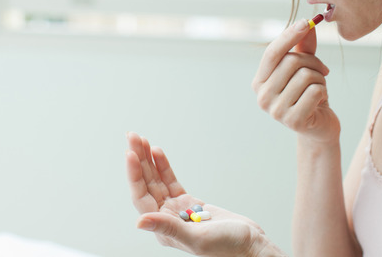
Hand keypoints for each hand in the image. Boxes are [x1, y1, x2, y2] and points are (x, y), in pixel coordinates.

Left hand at [126, 132, 283, 256]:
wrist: (250, 247)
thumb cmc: (227, 248)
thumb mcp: (196, 238)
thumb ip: (168, 228)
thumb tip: (139, 222)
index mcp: (163, 229)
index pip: (142, 197)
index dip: (135, 175)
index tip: (130, 153)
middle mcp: (167, 219)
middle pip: (147, 185)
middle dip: (139, 160)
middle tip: (132, 137)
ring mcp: (178, 210)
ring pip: (158, 181)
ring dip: (149, 160)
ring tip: (142, 139)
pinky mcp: (190, 204)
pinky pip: (171, 181)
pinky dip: (164, 167)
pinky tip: (158, 152)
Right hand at [252, 19, 339, 143]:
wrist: (319, 128)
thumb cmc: (309, 95)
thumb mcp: (305, 68)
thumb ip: (303, 47)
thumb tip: (308, 23)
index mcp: (259, 81)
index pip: (272, 53)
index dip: (289, 35)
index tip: (306, 22)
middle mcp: (262, 96)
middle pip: (291, 62)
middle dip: (313, 62)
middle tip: (323, 70)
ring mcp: (275, 111)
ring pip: (306, 76)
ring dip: (320, 79)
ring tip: (319, 88)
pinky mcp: (292, 121)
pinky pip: (315, 91)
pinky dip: (323, 92)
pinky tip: (321, 101)